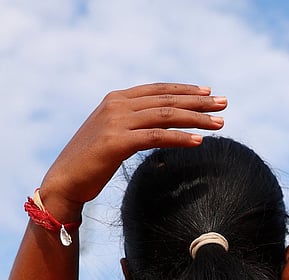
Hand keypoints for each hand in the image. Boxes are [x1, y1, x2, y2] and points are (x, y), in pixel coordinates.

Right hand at [38, 83, 227, 222]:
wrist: (64, 181)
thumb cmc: (91, 162)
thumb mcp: (112, 134)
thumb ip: (131, 122)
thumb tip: (157, 122)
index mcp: (116, 99)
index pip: (158, 90)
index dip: (185, 89)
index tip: (208, 92)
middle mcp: (116, 105)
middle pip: (167, 100)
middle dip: (199, 101)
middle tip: (224, 103)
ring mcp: (116, 122)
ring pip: (166, 116)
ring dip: (197, 118)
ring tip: (220, 123)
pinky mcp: (117, 142)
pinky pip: (157, 137)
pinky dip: (181, 138)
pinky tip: (200, 141)